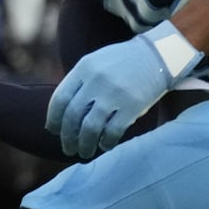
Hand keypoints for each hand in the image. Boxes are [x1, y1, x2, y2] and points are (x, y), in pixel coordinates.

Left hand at [45, 19, 200, 158]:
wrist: (155, 56)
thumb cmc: (120, 62)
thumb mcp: (95, 63)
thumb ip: (79, 83)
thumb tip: (61, 113)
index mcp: (83, 68)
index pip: (60, 98)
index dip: (54, 118)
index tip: (53, 130)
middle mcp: (95, 80)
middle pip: (72, 115)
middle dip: (67, 136)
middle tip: (68, 148)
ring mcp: (114, 94)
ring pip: (90, 127)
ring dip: (84, 144)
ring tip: (83, 153)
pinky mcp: (132, 105)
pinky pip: (113, 130)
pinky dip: (106, 142)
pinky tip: (104, 146)